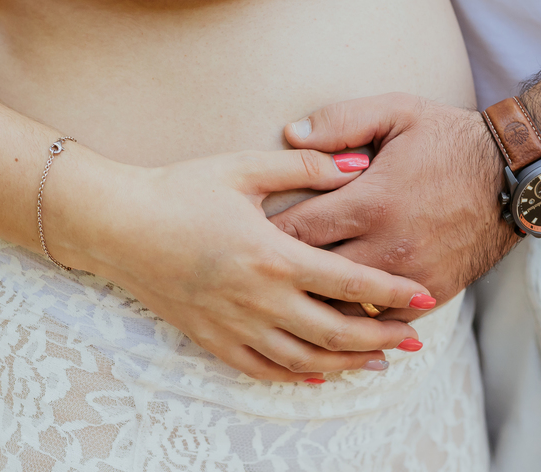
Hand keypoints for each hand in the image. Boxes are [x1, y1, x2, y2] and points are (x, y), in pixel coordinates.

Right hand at [61, 148, 435, 382]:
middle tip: (415, 338)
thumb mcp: (243, 168)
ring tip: (380, 360)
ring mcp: (234, 324)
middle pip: (336, 330)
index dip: (391, 293)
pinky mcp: (211, 338)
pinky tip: (321, 373)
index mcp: (273, 255)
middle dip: (382, 336)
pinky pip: (263, 369)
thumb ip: (305, 168)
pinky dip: (298, 375)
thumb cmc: (180, 190)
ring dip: (348, 362)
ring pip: (306, 358)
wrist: (116, 224)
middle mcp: (259, 299)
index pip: (348, 282)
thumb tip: (359, 165)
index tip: (424, 296)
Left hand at [269, 94, 519, 321]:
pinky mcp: (434, 292)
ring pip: (345, 307)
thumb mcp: (396, 111)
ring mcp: (413, 275)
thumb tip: (288, 134)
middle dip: (283, 275)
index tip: (244, 237)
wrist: (514, 173)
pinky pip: (383, 316)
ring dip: (318, 302)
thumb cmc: (449, 138)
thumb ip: (339, 120)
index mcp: (371, 201)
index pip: (297, 231)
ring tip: (288, 297)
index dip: (265, 236)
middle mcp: (388, 246)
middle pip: (313, 277)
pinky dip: (359, 314)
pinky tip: (337, 310)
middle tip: (254, 274)